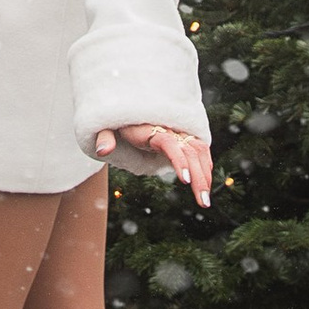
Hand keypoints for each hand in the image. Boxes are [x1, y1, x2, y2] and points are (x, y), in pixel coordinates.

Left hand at [94, 122, 212, 208]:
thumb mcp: (107, 127)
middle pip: (190, 151)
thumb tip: (103, 150)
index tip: (185, 180)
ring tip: (205, 200)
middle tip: (203, 201)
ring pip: (198, 151)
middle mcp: (170, 129)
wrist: (129, 108)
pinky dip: (205, 166)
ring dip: (205, 175)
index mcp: (151, 129)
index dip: (179, 160)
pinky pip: (199, 149)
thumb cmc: (118, 121)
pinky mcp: (183, 137)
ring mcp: (179, 132)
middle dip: (199, 176)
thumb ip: (105, 137)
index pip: (170, 143)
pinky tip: (206, 184)